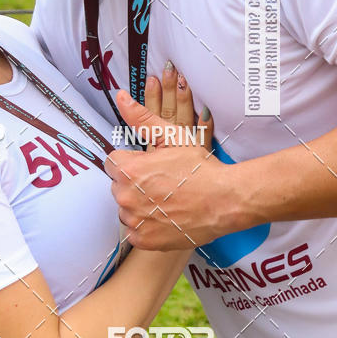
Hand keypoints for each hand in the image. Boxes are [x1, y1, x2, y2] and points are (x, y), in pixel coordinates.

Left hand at [106, 65, 231, 249]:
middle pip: (118, 185)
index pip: (112, 162)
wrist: (224, 201)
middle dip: (133, 182)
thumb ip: (140, 118)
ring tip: (164, 199)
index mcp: (129, 170)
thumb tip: (120, 97)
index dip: (130, 161)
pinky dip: (146, 225)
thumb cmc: (200, 168)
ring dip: (138, 204)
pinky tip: (164, 217)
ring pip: (125, 208)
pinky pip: (134, 230)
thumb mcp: (171, 137)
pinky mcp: (144, 240)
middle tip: (160, 181)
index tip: (148, 165)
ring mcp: (135, 221)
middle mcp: (126, 197)